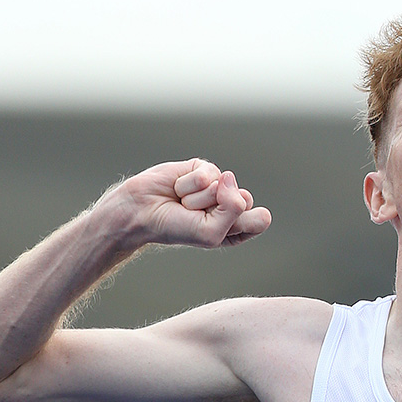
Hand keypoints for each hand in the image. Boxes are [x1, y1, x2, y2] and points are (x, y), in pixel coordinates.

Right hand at [95, 159, 271, 247]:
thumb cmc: (175, 228)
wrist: (141, 212)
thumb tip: (230, 175)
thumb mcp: (211, 233)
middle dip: (217, 208)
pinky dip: (189, 183)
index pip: (260, 219)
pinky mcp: (202, 168)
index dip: (236, 222)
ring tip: (183, 202)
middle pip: (246, 199)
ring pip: (224, 185)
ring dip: (199, 197)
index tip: (213, 228)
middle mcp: (231, 205)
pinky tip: (178, 188)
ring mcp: (218, 185)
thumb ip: (234, 209)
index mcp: (238, 227)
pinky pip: (207, 172)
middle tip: (195, 215)